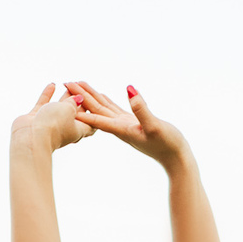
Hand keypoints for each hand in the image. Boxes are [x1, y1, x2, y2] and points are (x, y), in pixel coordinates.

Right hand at [11, 82, 94, 151]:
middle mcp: (65, 128)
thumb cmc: (54, 125)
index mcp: (78, 130)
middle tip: (79, 86)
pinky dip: (48, 95)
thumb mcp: (69, 109)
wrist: (31, 138)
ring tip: (68, 84)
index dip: (94, 112)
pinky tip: (52, 84)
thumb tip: (78, 99)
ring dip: (64, 97)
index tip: (96, 100)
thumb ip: (73, 102)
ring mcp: (50, 124)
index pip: (91, 122)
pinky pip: (44, 104)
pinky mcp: (36, 119)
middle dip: (78, 100)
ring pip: (60, 109)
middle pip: (75, 113)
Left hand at [63, 82, 187, 169]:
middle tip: (66, 82)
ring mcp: (126, 126)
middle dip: (81, 97)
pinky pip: (114, 111)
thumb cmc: (168, 144)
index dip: (81, 104)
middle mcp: (120, 128)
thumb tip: (129, 90)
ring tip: (78, 86)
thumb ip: (141, 109)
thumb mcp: (155, 125)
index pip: (97, 116)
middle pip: (96, 110)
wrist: (176, 159)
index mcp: (122, 129)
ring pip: (104, 109)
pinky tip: (101, 96)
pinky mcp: (133, 124)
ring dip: (90, 98)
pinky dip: (105, 102)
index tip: (67, 92)